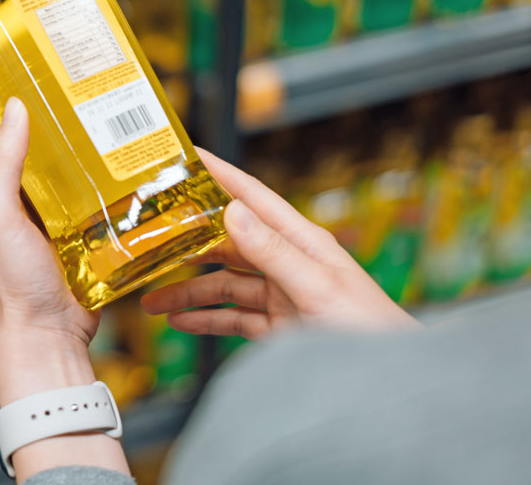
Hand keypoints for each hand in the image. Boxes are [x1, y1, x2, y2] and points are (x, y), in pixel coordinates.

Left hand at [0, 98, 129, 480]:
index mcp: (7, 184)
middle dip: (75, 116)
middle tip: (98, 83)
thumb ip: (3, 166)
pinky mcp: (98, 230)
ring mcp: (70, 211)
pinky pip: (114, 198)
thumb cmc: (15, 278)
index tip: (41, 62)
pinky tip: (146, 162)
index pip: (10, 128)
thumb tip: (15, 108)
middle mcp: (38, 193)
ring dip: (106, 146)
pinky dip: (128, 181)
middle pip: (57, 143)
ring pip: (89, 167)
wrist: (51, 333)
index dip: (20, 96)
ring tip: (129, 113)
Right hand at [141, 149, 419, 340]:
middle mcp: (288, 261)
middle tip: (148, 239)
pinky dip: (204, 320)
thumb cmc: (370, 331)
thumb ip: (273, 252)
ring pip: (223, 285)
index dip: (219, 174)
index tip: (186, 156)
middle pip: (226, 243)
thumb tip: (232, 212)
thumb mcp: (317, 288)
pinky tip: (180, 321)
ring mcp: (282, 294)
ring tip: (152, 301)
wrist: (389, 382)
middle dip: (186, 243)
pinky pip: (232, 317)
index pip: (252, 196)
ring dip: (187, 291)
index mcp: (302, 240)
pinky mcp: (279, 325)